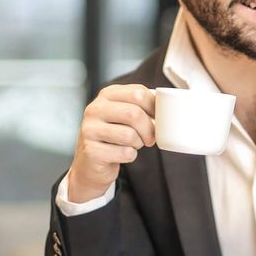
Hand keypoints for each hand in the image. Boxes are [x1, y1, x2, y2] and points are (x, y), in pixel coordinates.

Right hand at [68, 84, 155, 201]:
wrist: (91, 162)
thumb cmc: (114, 135)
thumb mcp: (124, 114)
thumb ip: (142, 105)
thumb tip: (165, 106)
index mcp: (107, 95)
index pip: (138, 93)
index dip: (154, 107)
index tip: (156, 118)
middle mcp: (95, 109)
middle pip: (134, 114)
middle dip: (149, 129)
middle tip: (150, 138)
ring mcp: (90, 129)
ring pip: (129, 135)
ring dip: (138, 143)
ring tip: (133, 144)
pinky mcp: (91, 150)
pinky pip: (124, 153)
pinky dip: (130, 155)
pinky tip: (122, 154)